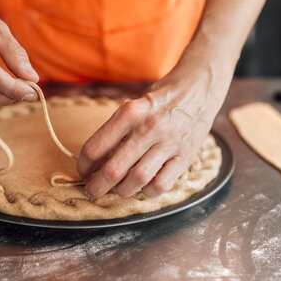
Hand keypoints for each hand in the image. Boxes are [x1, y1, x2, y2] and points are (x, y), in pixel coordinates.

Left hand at [77, 66, 227, 198]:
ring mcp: (168, 143)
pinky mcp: (185, 156)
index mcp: (129, 113)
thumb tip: (95, 162)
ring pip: (137, 180)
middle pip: (114, 170)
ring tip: (119, 189)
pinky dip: (149, 192)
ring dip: (123, 190)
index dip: (83, 165)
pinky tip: (145, 187)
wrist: (198, 88)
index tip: (82, 172)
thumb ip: (116, 132)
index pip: (95, 147)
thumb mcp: (133, 107)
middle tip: (92, 191)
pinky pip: (162, 184)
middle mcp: (148, 128)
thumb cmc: (160, 99)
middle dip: (97, 186)